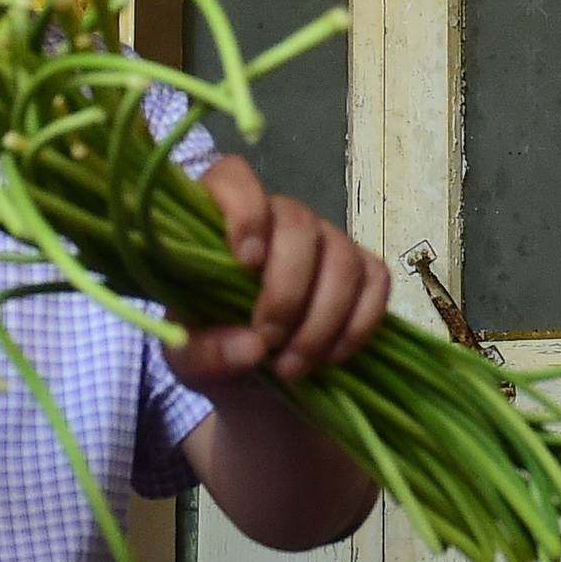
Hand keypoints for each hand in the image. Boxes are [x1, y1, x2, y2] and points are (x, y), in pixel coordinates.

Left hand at [162, 157, 391, 389]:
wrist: (254, 383)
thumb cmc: (211, 351)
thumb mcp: (185, 362)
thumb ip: (201, 352)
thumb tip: (253, 346)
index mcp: (220, 223)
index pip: (234, 178)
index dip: (245, 209)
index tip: (245, 262)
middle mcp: (277, 221)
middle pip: (298, 222)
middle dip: (287, 291)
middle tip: (268, 343)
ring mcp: (325, 242)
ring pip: (341, 258)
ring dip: (321, 321)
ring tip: (292, 367)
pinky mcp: (363, 272)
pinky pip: (375, 283)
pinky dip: (356, 326)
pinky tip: (329, 358)